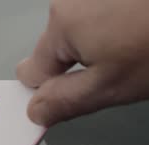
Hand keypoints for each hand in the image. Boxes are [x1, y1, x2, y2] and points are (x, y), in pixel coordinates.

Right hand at [17, 0, 148, 125]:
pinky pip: (93, 12)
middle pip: (54, 47)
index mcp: (61, 24)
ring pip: (76, 29)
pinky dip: (109, 22)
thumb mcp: (112, 86)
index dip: (53, 89)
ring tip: (134, 41)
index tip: (82, 90)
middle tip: (116, 65)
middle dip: (76, 62)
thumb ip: (65, 101)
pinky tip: (136, 24)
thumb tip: (34, 110)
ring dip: (96, 41)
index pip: (31, 71)